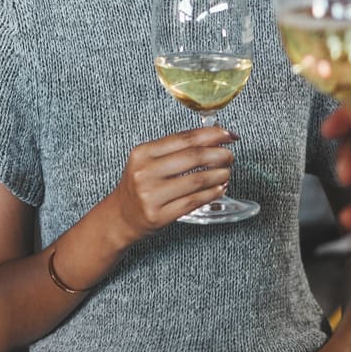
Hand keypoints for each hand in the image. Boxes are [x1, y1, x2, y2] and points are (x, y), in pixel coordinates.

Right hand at [104, 126, 237, 243]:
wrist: (121, 217)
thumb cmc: (139, 186)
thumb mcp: (147, 161)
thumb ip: (174, 149)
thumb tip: (211, 137)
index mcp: (142, 153)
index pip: (183, 138)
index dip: (210, 135)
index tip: (227, 134)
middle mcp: (145, 172)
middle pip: (192, 157)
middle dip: (218, 154)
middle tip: (230, 156)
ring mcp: (151, 195)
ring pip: (196, 180)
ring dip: (218, 175)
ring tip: (227, 172)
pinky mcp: (159, 215)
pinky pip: (193, 201)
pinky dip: (211, 193)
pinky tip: (219, 188)